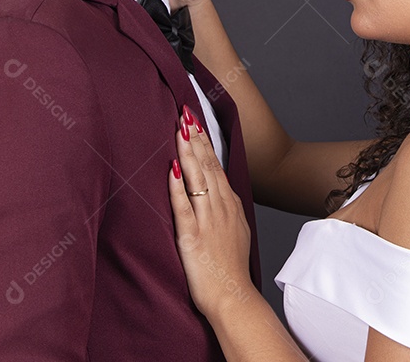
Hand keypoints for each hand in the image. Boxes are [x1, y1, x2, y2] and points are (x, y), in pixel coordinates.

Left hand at [168, 104, 252, 318]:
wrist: (234, 297)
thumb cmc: (231, 269)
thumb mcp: (236, 231)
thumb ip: (225, 209)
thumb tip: (219, 191)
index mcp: (229, 205)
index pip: (216, 165)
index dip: (204, 142)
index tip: (195, 122)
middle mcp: (220, 208)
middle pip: (207, 165)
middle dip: (195, 137)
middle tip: (185, 112)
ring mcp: (207, 221)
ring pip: (197, 179)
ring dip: (188, 152)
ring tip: (179, 129)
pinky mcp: (192, 237)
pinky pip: (183, 208)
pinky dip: (177, 187)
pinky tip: (173, 169)